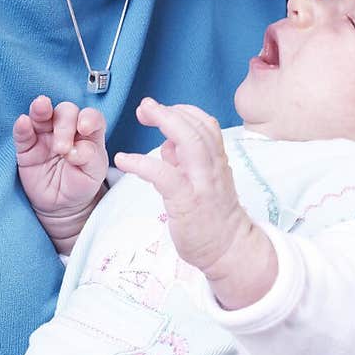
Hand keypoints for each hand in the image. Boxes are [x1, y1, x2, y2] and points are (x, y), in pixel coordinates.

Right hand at [13, 96, 108, 241]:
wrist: (61, 205)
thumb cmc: (81, 184)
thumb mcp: (94, 174)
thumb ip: (91, 158)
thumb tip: (77, 149)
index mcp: (88, 133)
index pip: (90, 116)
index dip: (88, 118)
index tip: (85, 128)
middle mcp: (67, 129)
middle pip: (66, 112)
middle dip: (64, 125)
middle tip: (62, 149)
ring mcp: (45, 136)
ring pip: (42, 115)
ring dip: (41, 109)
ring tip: (41, 106)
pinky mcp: (27, 147)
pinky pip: (23, 134)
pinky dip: (22, 127)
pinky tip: (23, 122)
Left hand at [113, 99, 249, 275]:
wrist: (230, 248)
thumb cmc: (212, 216)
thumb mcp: (203, 182)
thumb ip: (186, 161)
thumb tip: (168, 142)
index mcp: (216, 161)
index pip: (205, 124)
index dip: (183, 110)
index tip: (161, 109)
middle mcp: (213, 167)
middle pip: (197, 127)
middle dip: (170, 111)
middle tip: (145, 106)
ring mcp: (202, 183)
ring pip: (190, 142)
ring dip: (165, 122)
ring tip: (142, 116)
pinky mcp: (187, 202)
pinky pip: (164, 175)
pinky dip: (142, 163)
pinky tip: (124, 159)